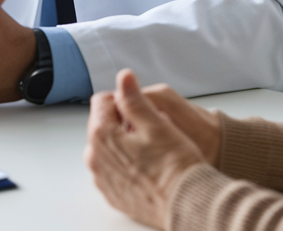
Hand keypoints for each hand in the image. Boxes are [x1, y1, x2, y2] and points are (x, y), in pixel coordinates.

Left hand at [85, 69, 207, 229]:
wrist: (186, 205)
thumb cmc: (175, 165)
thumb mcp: (156, 122)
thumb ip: (134, 98)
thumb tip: (123, 76)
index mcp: (102, 136)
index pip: (102, 101)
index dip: (126, 99)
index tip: (144, 108)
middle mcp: (95, 159)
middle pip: (104, 125)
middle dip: (125, 122)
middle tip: (153, 129)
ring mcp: (103, 180)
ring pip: (110, 148)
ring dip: (126, 142)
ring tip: (154, 149)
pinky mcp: (113, 194)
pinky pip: (115, 170)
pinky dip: (128, 164)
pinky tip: (150, 166)